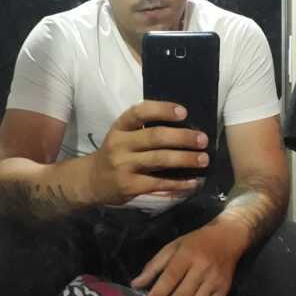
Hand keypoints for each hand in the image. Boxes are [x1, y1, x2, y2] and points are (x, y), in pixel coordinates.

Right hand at [88, 100, 208, 204]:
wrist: (91, 181)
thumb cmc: (116, 153)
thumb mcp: (122, 136)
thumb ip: (144, 129)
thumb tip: (184, 126)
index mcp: (120, 127)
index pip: (139, 112)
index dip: (162, 110)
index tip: (183, 112)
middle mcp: (120, 144)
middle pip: (155, 137)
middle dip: (183, 137)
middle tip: (203, 139)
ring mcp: (123, 166)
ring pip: (160, 160)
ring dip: (185, 159)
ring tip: (203, 159)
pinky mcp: (128, 186)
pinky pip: (158, 183)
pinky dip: (178, 183)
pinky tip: (193, 182)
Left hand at [130, 216, 249, 295]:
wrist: (227, 237)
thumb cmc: (196, 242)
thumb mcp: (173, 246)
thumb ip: (154, 265)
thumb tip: (136, 284)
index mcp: (186, 255)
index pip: (170, 278)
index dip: (158, 295)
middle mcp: (201, 269)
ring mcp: (214, 281)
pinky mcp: (223, 291)